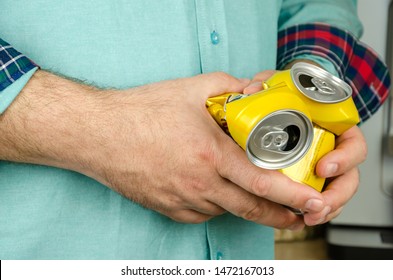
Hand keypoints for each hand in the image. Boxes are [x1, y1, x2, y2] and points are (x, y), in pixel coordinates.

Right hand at [0, 70, 327, 229]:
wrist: (99, 134)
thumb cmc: (141, 112)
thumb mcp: (191, 89)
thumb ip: (230, 87)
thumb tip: (254, 90)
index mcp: (210, 156)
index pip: (263, 184)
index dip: (294, 197)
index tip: (313, 202)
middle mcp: (199, 185)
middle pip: (250, 209)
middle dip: (281, 216)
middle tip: (299, 215)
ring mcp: (182, 201)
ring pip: (226, 211)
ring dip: (246, 206)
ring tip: (258, 198)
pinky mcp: (168, 210)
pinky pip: (202, 214)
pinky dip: (216, 205)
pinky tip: (215, 191)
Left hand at [244, 68, 364, 225]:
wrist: (272, 106)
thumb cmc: (282, 95)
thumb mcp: (277, 84)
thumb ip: (269, 83)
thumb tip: (254, 89)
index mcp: (333, 127)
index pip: (353, 144)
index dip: (345, 158)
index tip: (323, 167)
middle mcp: (331, 148)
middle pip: (348, 176)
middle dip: (336, 196)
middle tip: (318, 205)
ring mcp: (319, 165)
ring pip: (332, 192)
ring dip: (323, 209)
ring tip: (309, 217)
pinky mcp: (303, 178)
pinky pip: (313, 198)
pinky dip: (308, 209)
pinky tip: (298, 217)